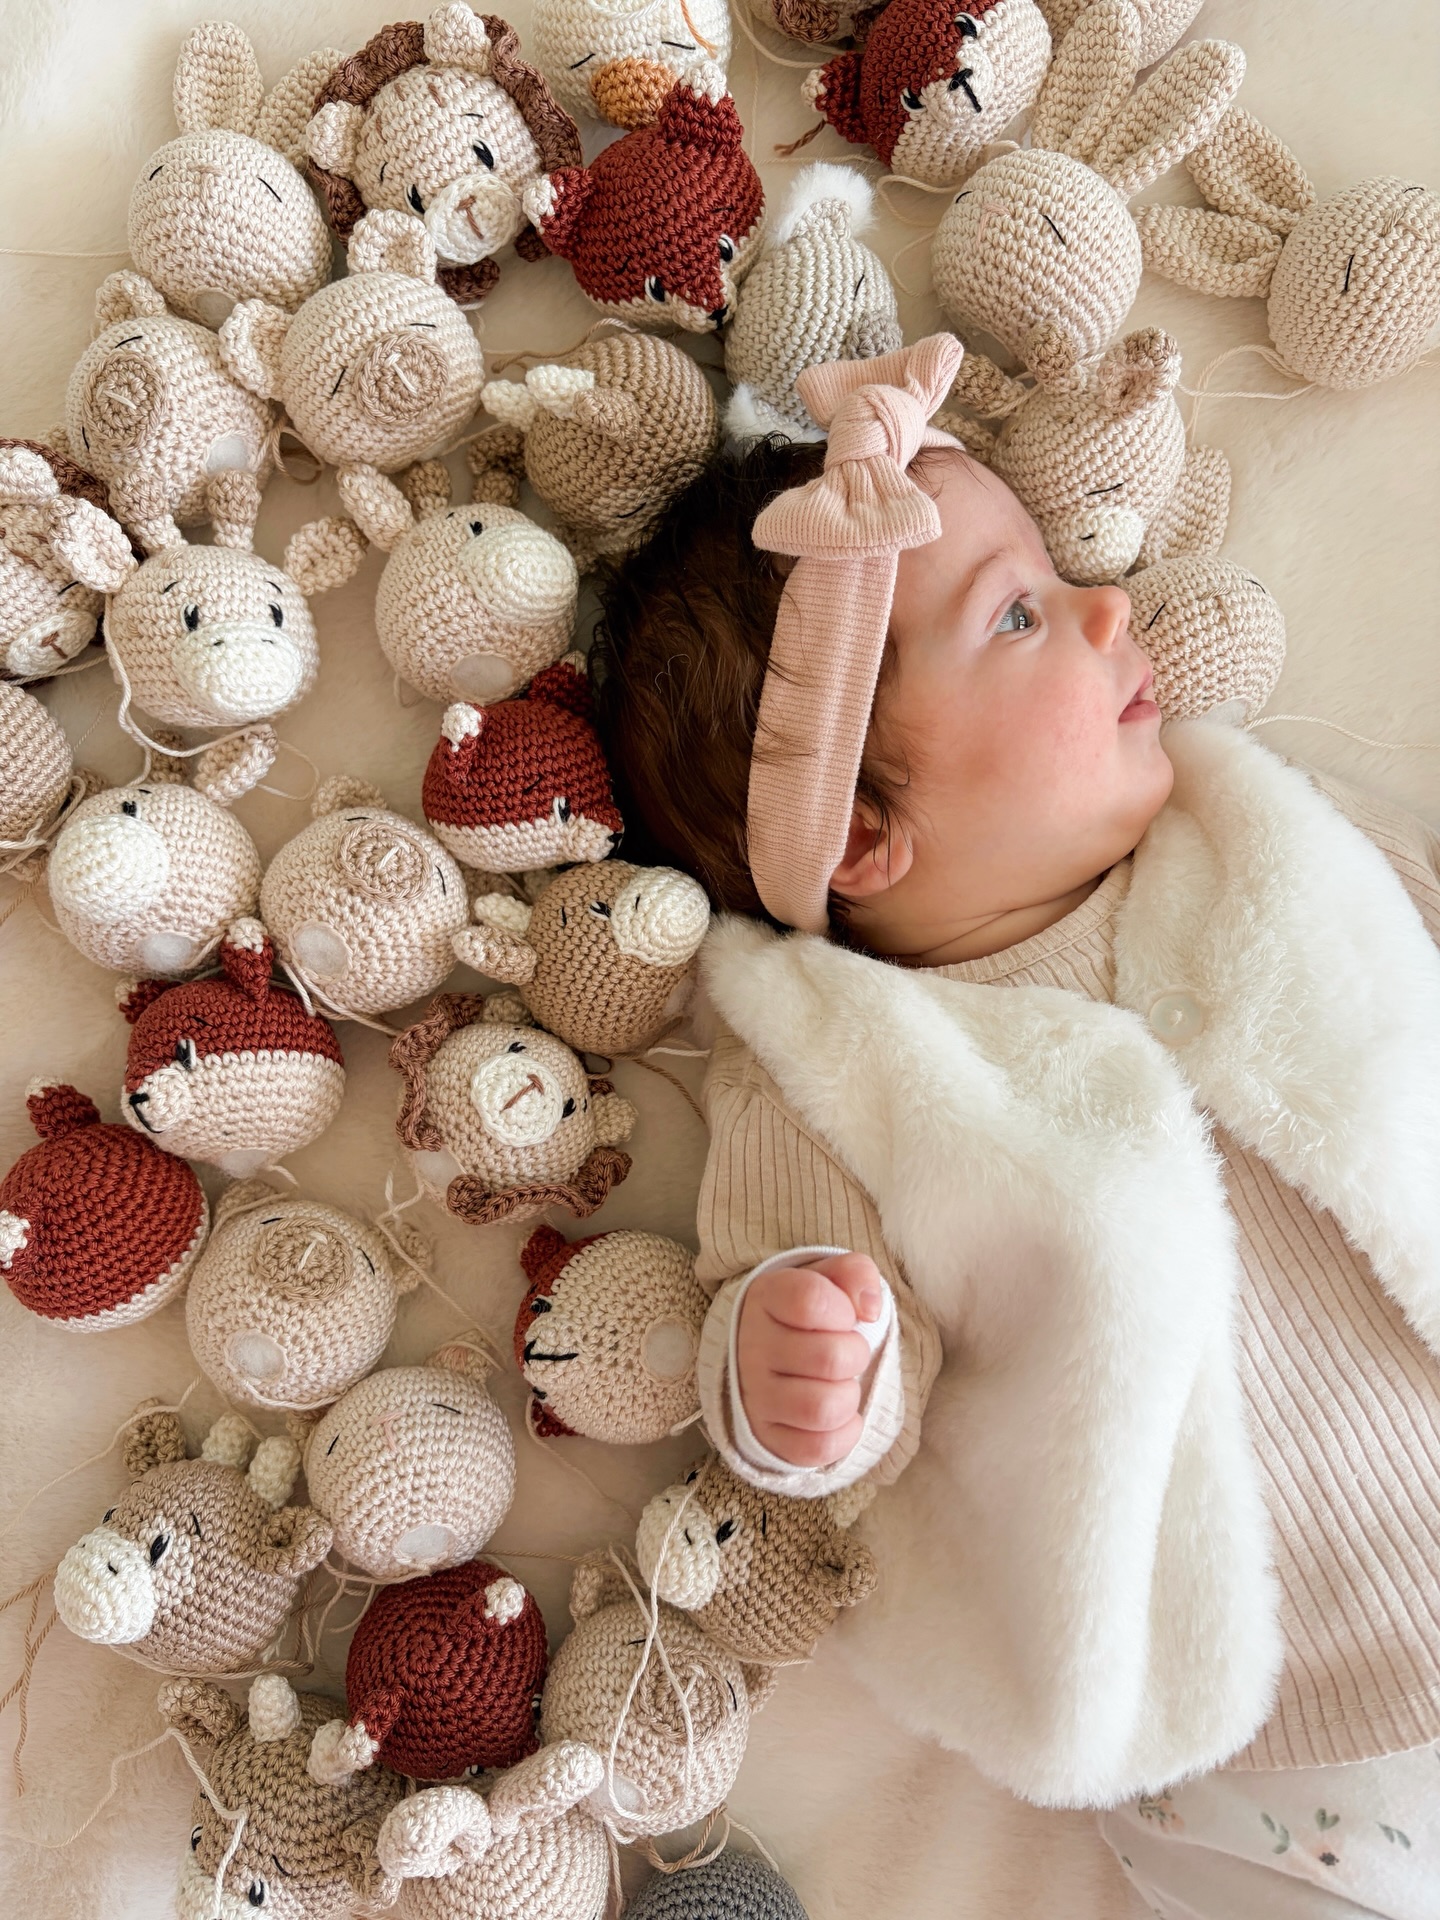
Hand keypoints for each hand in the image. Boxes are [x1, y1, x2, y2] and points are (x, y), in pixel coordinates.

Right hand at [735, 1253, 884, 1469]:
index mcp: (765, 1298)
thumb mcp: (828, 1278)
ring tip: (841, 1385)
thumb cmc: (807, 1313)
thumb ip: (855, 1273)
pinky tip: (840, 1415)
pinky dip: (843, 1435)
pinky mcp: (766, 1437)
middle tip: (848, 1351)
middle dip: (856, 1354)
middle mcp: (751, 1347)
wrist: (765, 1350)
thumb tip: (871, 1309)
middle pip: (829, 1358)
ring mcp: (755, 1396)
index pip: (810, 1299)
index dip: (843, 1309)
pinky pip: (817, 1449)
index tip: (844, 1315)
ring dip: (849, 1397)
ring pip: (823, 1409)